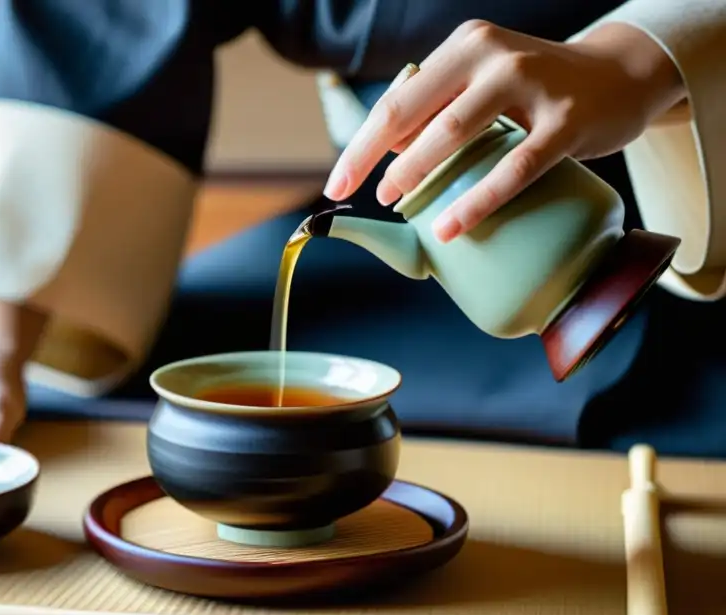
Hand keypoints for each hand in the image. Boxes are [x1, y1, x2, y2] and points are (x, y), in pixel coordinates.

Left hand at [323, 20, 685, 241]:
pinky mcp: (566, 121)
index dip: (359, 146)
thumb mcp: (483, 83)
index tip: (337, 185)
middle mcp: (492, 56)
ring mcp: (531, 84)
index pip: (396, 101)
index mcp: (464, 46)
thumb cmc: (535, 89)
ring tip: (396, 201)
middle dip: (374, 160)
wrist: (620, 75)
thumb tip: (387, 153)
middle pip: (412, 113)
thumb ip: (439, 110)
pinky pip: (514, 167)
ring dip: (417, 173)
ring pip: (455, 133)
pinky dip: (477, 201)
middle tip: (361, 196)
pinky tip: (449, 227)